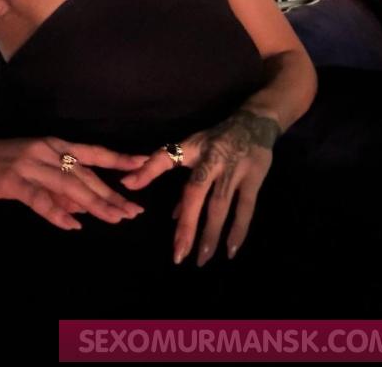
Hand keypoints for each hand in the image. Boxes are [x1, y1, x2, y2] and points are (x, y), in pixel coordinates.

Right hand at [0, 134, 148, 230]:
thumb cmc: (0, 165)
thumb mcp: (34, 174)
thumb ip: (59, 191)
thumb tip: (85, 210)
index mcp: (55, 146)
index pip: (94, 153)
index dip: (119, 159)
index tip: (144, 164)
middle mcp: (47, 150)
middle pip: (86, 175)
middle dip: (111, 194)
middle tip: (134, 211)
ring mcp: (30, 164)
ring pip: (69, 186)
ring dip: (94, 204)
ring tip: (114, 219)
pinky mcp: (12, 179)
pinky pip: (39, 198)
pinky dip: (57, 212)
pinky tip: (72, 226)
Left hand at [119, 109, 280, 265]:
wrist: (255, 122)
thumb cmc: (216, 139)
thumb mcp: (193, 148)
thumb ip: (181, 177)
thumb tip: (172, 215)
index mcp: (192, 149)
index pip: (166, 158)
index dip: (148, 170)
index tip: (127, 185)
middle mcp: (212, 159)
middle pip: (195, 193)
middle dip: (186, 225)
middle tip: (178, 254)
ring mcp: (234, 169)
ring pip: (220, 205)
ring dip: (210, 234)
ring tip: (201, 259)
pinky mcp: (254, 178)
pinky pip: (245, 209)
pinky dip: (238, 230)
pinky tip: (231, 250)